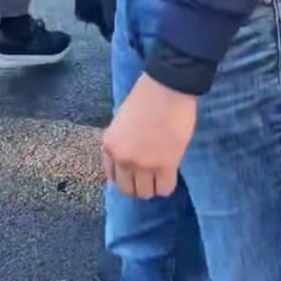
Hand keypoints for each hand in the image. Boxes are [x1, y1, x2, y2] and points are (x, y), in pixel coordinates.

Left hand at [101, 74, 196, 200]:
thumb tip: (130, 159)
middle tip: (150, 175)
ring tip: (161, 175)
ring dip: (153, 187)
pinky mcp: (165, 165)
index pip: (112, 177)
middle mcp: (122, 159)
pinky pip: (164, 189)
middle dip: (138, 185)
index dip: (126, 176)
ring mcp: (142, 164)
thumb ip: (122, 143)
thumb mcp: (121, 122)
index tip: (136, 172)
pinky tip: (171, 174)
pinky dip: (167, 185)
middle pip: (127, 189)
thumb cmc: (146, 97)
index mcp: (109, 146)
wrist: (167, 87)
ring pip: (145, 193)